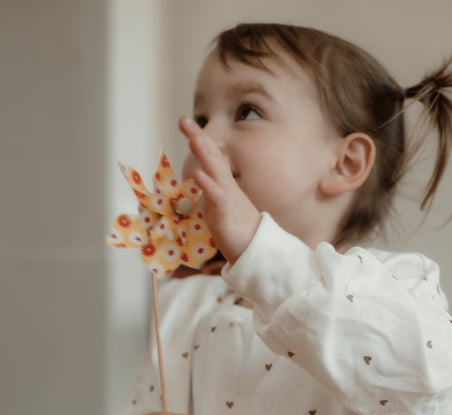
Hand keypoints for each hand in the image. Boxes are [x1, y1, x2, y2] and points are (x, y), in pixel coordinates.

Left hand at [179, 116, 260, 263]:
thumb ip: (221, 179)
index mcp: (225, 184)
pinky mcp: (227, 214)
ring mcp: (228, 199)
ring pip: (216, 172)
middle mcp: (227, 187)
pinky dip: (208, 184)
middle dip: (199, 138)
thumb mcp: (228, 198)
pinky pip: (217, 197)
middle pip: (213, 157)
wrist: (258, 249)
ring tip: (193, 138)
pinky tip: (199, 173)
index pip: (212, 156)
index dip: (200, 138)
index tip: (185, 121)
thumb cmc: (240, 228)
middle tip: (185, 120)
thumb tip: (221, 158)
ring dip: (204, 154)